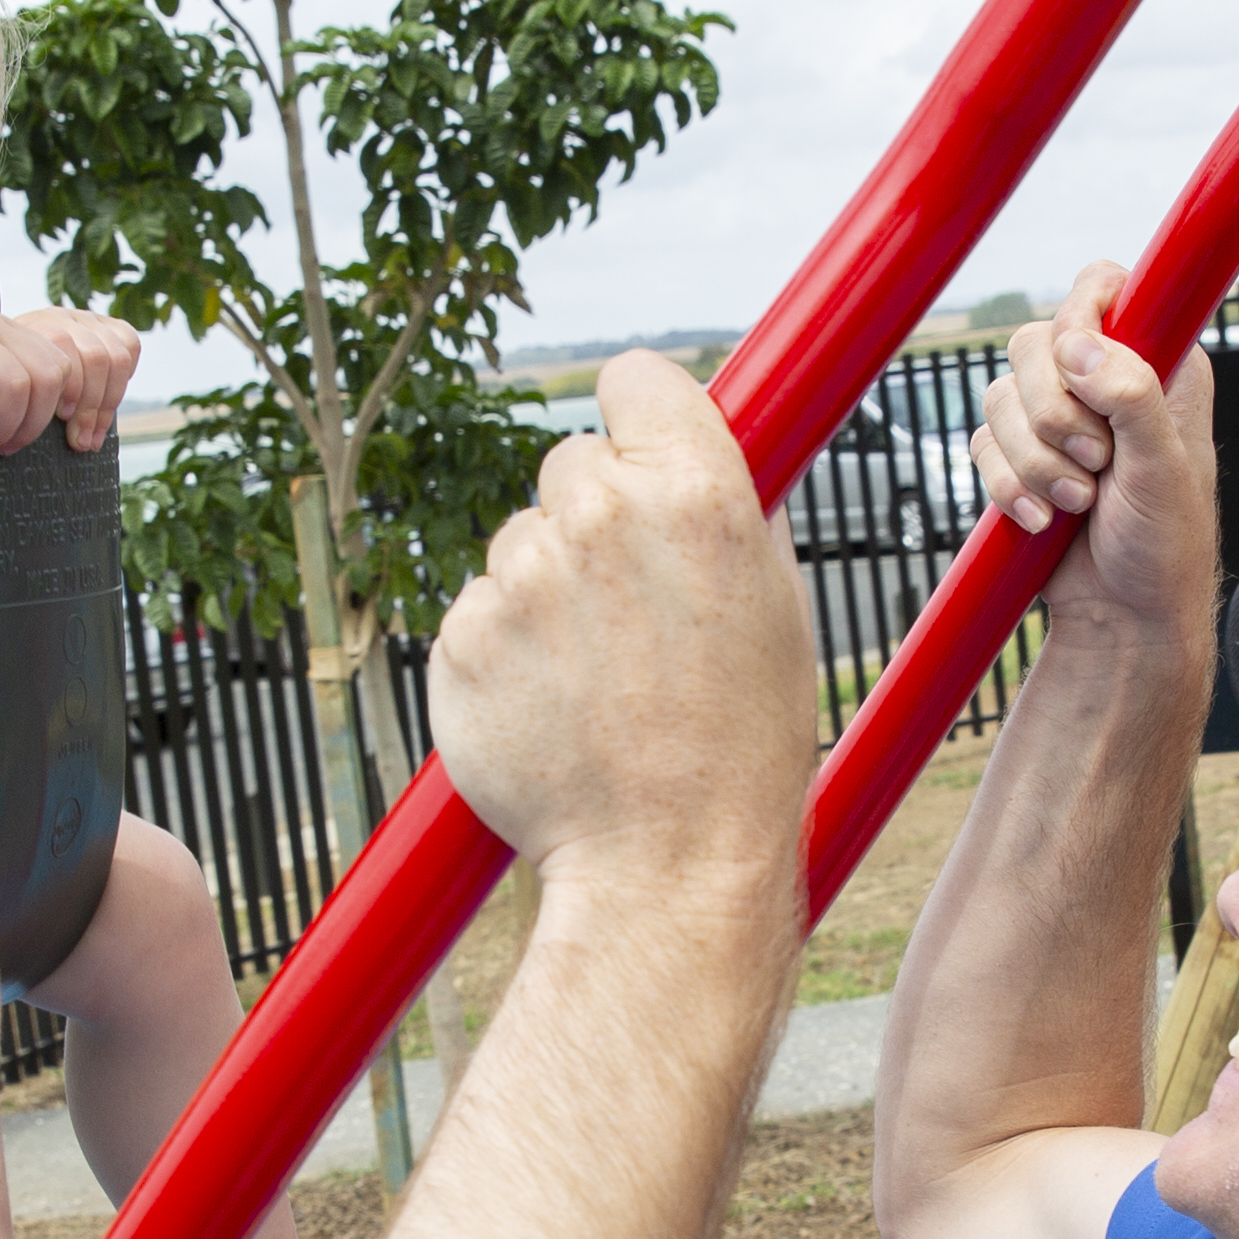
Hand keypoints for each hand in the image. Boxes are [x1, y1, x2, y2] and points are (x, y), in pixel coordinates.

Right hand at [0, 306, 140, 454]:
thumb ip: (12, 387)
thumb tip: (60, 427)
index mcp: (6, 330)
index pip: (61, 365)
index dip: (58, 409)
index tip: (36, 438)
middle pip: (45, 376)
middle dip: (31, 425)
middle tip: (3, 448)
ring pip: (13, 381)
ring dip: (3, 425)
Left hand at [429, 353, 817, 896]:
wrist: (667, 861)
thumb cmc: (740, 740)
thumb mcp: (776, 603)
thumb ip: (729, 508)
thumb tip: (695, 447)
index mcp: (696, 491)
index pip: (635, 377)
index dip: (638, 417)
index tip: (639, 454)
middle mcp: (601, 514)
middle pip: (571, 463)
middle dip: (592, 519)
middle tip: (630, 611)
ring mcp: (521, 575)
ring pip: (519, 543)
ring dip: (545, 592)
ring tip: (598, 677)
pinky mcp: (462, 636)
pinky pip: (478, 612)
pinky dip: (504, 652)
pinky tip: (553, 707)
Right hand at [971, 262, 1215, 638]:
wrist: (1125, 613)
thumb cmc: (1166, 543)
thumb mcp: (1164, 468)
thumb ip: (1133, 397)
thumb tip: (1081, 347)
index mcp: (1158, 361)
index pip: (1103, 288)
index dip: (1080, 318)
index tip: (1079, 367)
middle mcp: (1104, 378)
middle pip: (1034, 342)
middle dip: (1053, 413)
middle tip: (1096, 460)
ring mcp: (1058, 416)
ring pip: (1001, 395)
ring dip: (1034, 459)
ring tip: (1077, 501)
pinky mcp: (1020, 454)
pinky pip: (982, 443)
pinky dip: (1010, 486)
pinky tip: (1044, 519)